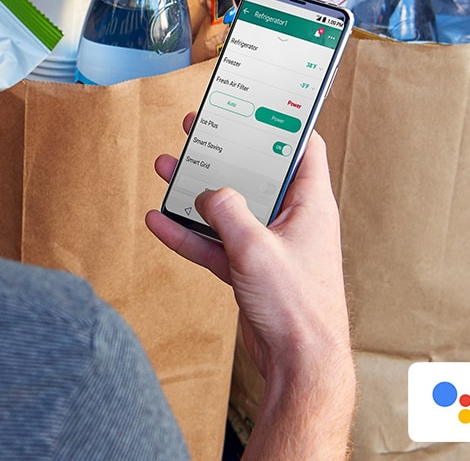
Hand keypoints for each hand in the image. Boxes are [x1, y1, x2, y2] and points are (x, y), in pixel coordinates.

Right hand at [145, 111, 354, 458]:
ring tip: (166, 168)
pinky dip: (188, 234)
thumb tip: (209, 194)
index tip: (253, 104)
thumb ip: (228, 210)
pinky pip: (215, 244)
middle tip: (197, 129)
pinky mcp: (251, 271)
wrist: (299, 364)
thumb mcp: (255, 247)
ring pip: (229, 208)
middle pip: (255, 174)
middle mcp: (292, 220)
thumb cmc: (297, 307)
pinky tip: (159, 223)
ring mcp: (270, 246)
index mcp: (310, 204)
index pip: (302, 148)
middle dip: (223, 153)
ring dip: (197, 192)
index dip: (279, 123)